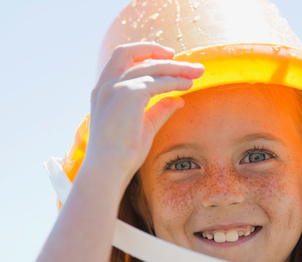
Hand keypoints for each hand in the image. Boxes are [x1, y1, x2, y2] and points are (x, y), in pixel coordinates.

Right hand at [83, 42, 204, 183]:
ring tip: (198, 72)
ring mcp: (117, 87)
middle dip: (159, 51)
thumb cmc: (121, 154)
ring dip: (177, 67)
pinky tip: (188, 84)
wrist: (108, 169)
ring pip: (151, 66)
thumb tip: (179, 101)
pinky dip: (175, 80)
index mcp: (103, 90)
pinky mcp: (130, 94)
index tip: (166, 57)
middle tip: (186, 62)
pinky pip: (159, 81)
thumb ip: (158, 111)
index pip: (121, 58)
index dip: (143, 52)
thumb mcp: (143, 127)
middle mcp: (106, 84)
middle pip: (132, 52)